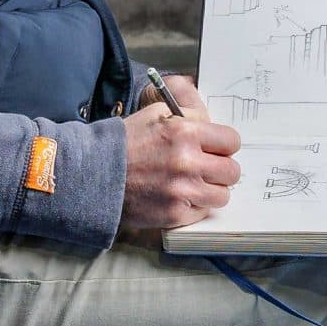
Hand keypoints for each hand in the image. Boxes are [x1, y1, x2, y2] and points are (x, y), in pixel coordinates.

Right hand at [120, 74, 241, 231]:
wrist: (94, 174)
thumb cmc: (124, 143)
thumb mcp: (155, 113)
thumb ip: (187, 111)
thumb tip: (209, 115)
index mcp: (185, 132)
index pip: (231, 141)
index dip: (224, 145)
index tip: (216, 149)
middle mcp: (187, 162)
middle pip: (232, 171)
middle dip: (221, 168)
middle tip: (206, 168)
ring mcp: (182, 191)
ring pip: (222, 195)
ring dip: (211, 190)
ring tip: (194, 184)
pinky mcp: (175, 214)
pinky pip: (203, 212)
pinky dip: (194, 206)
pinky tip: (178, 196)